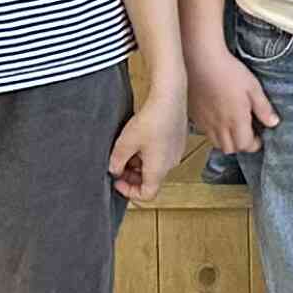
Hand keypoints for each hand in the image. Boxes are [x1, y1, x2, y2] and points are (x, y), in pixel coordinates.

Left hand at [110, 88, 185, 203]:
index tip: (117, 180)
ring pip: (155, 166)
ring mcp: (176, 152)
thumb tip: (115, 170)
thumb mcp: (125, 144)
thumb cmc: (150, 120)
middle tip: (119, 164)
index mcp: (158, 169)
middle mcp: (171, 164)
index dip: (129, 191)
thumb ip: (116, 162)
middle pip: (151, 180)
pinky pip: (162, 154)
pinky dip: (149, 153)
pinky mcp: (177, 140)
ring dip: (140, 163)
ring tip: (128, 148)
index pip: (147, 194)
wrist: (169, 98)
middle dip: (132, 176)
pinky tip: (140, 138)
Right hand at [191, 45, 280, 156]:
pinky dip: (214, 132)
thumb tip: (273, 123)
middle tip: (248, 132)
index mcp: (236, 120)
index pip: (245, 145)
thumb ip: (263, 108)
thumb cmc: (230, 73)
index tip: (259, 135)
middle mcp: (219, 126)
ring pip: (216, 143)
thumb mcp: (253, 88)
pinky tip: (219, 119)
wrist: (201, 62)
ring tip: (233, 126)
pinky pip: (204, 133)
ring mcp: (205, 122)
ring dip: (226, 140)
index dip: (254, 144)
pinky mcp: (195, 116)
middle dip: (241, 145)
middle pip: (230, 149)